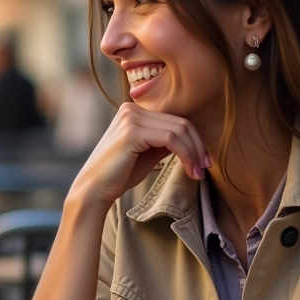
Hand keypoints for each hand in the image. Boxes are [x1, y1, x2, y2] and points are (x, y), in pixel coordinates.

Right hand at [70, 102, 209, 207]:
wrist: (94, 190)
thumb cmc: (119, 175)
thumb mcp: (147, 153)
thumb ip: (165, 141)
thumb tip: (192, 140)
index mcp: (133, 111)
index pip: (174, 119)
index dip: (194, 139)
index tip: (202, 161)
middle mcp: (131, 109)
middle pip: (180, 122)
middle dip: (198, 146)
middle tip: (204, 167)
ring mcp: (131, 118)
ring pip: (179, 129)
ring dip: (194, 152)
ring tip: (198, 172)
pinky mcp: (132, 131)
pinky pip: (171, 138)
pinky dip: (185, 154)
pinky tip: (189, 170)